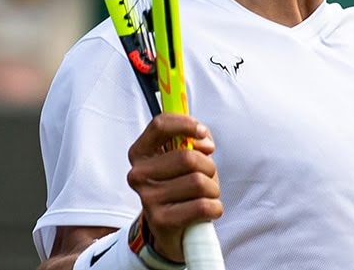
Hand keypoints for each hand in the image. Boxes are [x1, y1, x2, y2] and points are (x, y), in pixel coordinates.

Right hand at [127, 114, 222, 261]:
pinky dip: (215, 207)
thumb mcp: (184, 159)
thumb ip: (193, 141)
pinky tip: (207, 210)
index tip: (202, 133)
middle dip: (208, 166)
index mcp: (140, 153)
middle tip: (207, 176)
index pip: (159, 125)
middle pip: (188, 157)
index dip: (186, 124)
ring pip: (199, 182)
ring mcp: (147, 198)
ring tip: (204, 195)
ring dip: (213, 189)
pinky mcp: (161, 221)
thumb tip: (204, 143)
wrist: (170, 229)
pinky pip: (203, 206)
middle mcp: (138, 175)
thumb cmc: (180, 187)